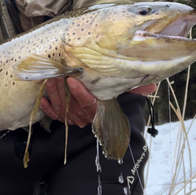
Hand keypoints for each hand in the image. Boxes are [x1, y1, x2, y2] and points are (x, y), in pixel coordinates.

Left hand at [41, 77, 155, 127]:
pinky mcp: (62, 118)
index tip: (72, 80)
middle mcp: (85, 116)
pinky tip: (43, 97)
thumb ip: (131, 88)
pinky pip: (54, 115)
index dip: (81, 93)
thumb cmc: (106, 95)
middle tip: (56, 75)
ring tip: (50, 78)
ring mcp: (73, 118)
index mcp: (98, 109)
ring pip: (62, 109)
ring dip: (54, 94)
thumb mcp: (119, 92)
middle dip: (63, 91)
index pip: (90, 104)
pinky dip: (47, 107)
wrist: (97, 111)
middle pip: (73, 106)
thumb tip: (152, 84)